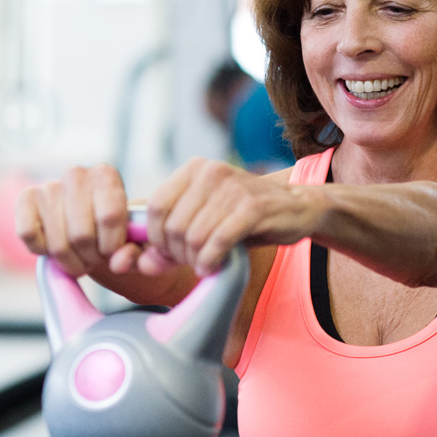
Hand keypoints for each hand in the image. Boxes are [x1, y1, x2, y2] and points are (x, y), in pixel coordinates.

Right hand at [15, 163, 136, 277]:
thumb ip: (136, 253)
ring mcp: (48, 186)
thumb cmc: (113, 233)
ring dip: (70, 262)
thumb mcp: (134, 240)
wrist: (87, 228)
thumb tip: (118, 262)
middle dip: (90, 257)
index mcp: (106, 176)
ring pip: (57, 243)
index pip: (109, 217)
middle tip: (94, 258)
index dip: (111, 246)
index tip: (113, 251)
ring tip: (78, 258)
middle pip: (82, 235)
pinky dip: (42, 250)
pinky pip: (28, 234)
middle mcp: (76, 175)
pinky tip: (53, 245)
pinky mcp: (25, 199)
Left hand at [143, 157, 318, 276]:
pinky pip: (218, 241)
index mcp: (193, 169)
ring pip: (193, 236)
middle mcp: (210, 172)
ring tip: (204, 265)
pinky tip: (214, 267)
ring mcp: (232, 188)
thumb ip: (171, 241)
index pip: (155, 206)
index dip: (156, 237)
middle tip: (191, 262)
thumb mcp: (204, 220)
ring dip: (195, 260)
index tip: (169, 253)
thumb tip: (141, 264)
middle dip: (177, 253)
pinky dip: (211, 261)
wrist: (295, 207)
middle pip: (173, 225)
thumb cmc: (242, 218)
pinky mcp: (252, 208)